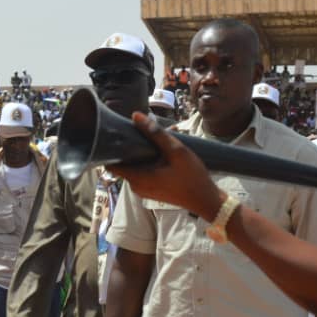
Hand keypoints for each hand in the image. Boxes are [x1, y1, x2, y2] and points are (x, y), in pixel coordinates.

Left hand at [106, 113, 224, 219]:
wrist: (205, 200)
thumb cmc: (192, 176)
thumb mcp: (176, 151)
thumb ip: (155, 133)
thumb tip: (136, 116)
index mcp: (136, 178)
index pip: (110, 163)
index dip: (112, 148)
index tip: (121, 135)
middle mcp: (134, 186)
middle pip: (125, 161)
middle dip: (136, 145)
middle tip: (151, 133)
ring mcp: (141, 189)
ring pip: (136, 165)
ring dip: (146, 152)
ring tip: (166, 139)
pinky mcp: (149, 190)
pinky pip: (144, 172)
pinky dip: (151, 161)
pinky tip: (167, 152)